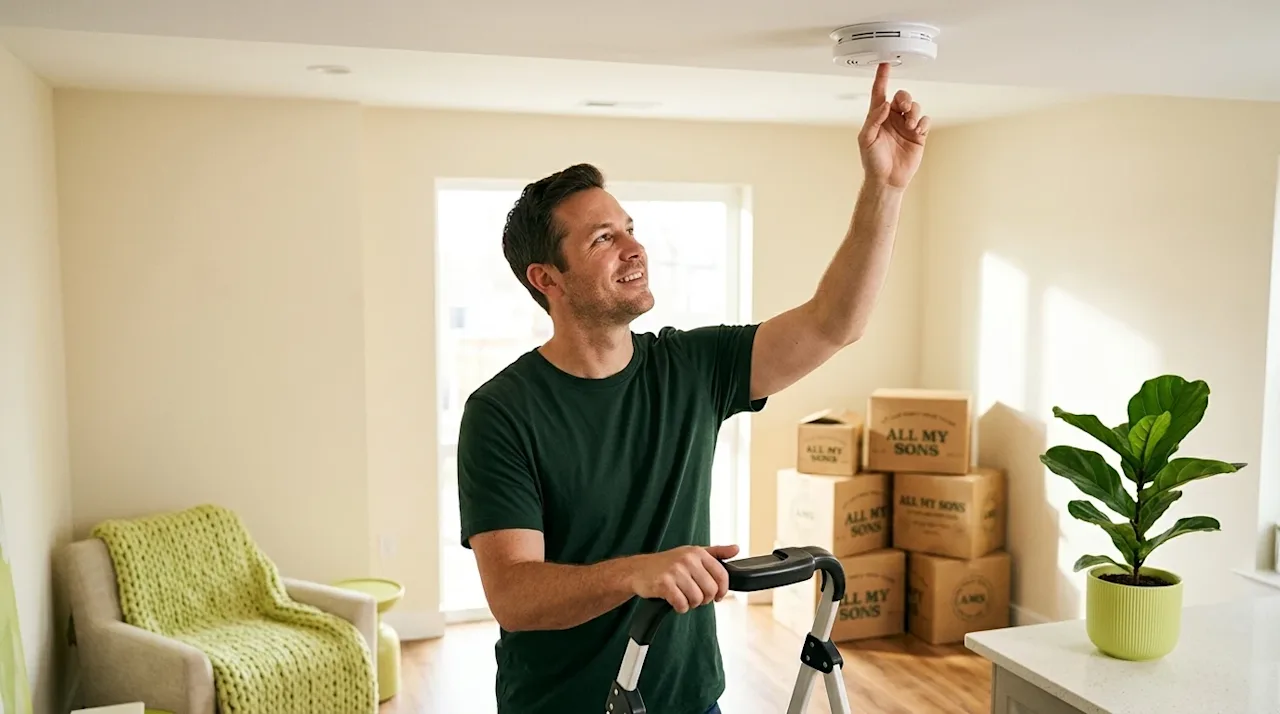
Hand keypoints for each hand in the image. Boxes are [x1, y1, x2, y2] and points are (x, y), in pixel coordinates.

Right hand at [629, 544, 739, 612]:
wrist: (639, 570)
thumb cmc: (667, 564)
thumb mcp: (693, 553)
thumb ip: (716, 553)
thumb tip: (736, 548)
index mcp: (698, 552)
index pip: (721, 575)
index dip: (722, 590)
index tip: (717, 596)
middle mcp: (687, 559)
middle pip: (710, 590)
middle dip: (704, 599)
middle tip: (695, 597)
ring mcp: (675, 571)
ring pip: (697, 599)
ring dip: (691, 604)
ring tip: (683, 597)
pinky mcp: (664, 584)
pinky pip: (682, 604)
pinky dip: (680, 607)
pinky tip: (674, 601)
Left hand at [859, 62, 929, 188]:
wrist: (887, 179)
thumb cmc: (872, 161)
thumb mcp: (866, 139)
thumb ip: (874, 119)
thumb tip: (885, 104)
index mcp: (878, 116)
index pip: (880, 92)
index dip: (882, 77)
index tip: (885, 64)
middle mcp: (892, 118)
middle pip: (902, 96)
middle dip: (905, 98)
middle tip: (903, 109)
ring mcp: (906, 126)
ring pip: (915, 106)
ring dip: (913, 112)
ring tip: (910, 125)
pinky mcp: (918, 135)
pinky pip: (924, 119)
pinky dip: (922, 121)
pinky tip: (917, 130)